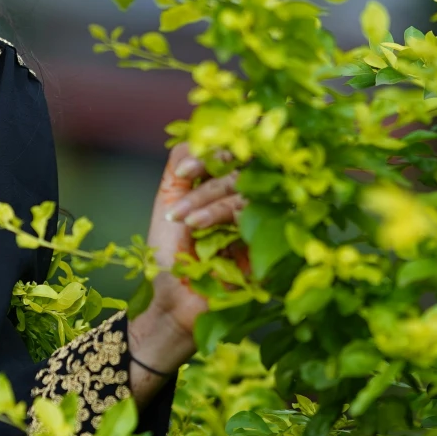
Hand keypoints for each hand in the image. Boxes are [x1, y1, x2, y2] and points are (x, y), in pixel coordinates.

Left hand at [129, 143, 242, 390]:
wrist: (174, 301)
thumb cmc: (171, 254)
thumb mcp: (168, 200)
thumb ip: (181, 163)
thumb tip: (198, 135)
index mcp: (226, 185)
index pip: (234, 151)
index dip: (212, 149)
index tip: (186, 168)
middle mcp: (247, 197)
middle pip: (243, 161)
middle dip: (210, 169)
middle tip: (184, 184)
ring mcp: (260, 217)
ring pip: (244, 185)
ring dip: (208, 196)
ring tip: (185, 219)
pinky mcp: (268, 239)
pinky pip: (251, 209)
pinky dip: (219, 212)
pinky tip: (198, 225)